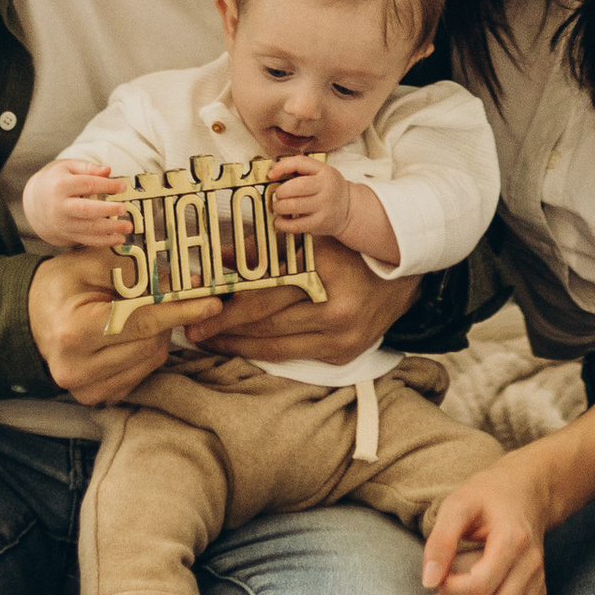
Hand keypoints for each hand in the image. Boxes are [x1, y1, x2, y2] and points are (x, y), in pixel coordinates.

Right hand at [21, 157, 132, 252]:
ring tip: (128, 226)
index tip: (122, 186)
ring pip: (88, 229)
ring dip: (110, 230)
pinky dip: (104, 241)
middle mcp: (60, 207)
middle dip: (107, 211)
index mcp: (60, 186)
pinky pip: (87, 241)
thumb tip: (108, 170)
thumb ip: (88, 168)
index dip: (106, 186)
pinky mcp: (66, 236)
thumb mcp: (68, 167)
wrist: (34, 202)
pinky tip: (119, 239)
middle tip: (124, 209)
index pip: (87, 185)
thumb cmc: (56, 180)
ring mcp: (63, 224)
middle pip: (86, 210)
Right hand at [24, 250, 218, 405]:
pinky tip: (134, 334)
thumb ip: (134, 267)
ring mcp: (85, 389)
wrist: (28, 318)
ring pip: (151, 361)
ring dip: (159, 334)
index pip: (142, 322)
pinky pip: (141, 374)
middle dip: (169, 317)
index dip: (180, 310)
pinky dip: (147, 352)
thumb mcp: (89, 262)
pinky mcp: (95, 397)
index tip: (211, 301)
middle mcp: (77, 368)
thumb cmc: (59, 285)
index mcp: (74, 332)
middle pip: (151, 343)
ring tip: (144, 312)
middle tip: (171, 295)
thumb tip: (182, 279)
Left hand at [175, 232, 416, 367]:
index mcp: (325, 267)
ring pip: (275, 344)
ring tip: (208, 341)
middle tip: (192, 329)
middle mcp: (336, 305)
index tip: (198, 303)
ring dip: (237, 344)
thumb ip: (264, 247)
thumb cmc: (348, 252)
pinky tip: (241, 348)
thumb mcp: (309, 239)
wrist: (401, 279)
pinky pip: (293, 356)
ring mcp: (342, 335)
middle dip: (224, 326)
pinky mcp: (343, 353)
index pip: (265, 288)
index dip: (228, 300)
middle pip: (266, 320)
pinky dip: (264, 352)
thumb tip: (219, 255)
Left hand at [266, 154, 350, 237]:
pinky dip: (281, 224)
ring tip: (279, 207)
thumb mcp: (321, 172)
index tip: (271, 175)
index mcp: (325, 172)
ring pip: (292, 206)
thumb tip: (272, 172)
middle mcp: (326, 189)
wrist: (349, 210)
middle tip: (278, 195)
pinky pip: (295, 225)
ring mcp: (324, 207)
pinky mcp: (319, 224)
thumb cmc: (329, 189)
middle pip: (294, 187)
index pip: (299, 163)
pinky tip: (280, 220)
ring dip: (278, 207)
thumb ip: (300, 168)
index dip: (281, 167)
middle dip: (280, 192)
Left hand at [418, 456, 558, 594]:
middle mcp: (532, 568)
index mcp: (512, 541)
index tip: (437, 578)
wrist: (526, 492)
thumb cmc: (486, 495)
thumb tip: (428, 581)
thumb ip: (441, 540)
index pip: (479, 586)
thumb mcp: (457, 503)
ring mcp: (539, 586)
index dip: (450, 589)